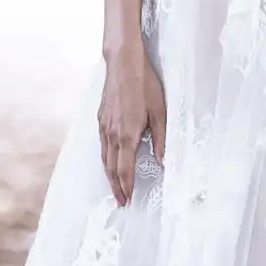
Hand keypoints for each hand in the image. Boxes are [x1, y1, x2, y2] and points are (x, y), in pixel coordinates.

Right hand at [98, 38, 166, 206]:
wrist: (123, 64)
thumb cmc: (144, 86)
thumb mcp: (160, 112)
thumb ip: (162, 139)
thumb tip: (164, 161)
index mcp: (127, 135)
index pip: (125, 169)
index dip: (126, 186)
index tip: (128, 199)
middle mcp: (111, 134)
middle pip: (111, 168)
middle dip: (116, 187)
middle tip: (120, 201)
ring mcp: (103, 126)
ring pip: (104, 158)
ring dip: (109, 175)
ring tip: (114, 187)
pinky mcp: (100, 118)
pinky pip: (101, 145)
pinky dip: (105, 159)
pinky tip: (109, 161)